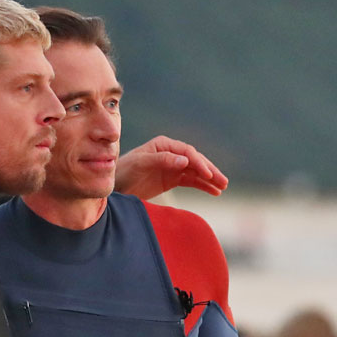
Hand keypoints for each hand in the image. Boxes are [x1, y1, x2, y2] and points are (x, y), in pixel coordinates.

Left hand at [114, 136, 228, 199]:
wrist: (114, 186)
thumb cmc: (124, 171)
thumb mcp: (141, 164)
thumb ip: (162, 160)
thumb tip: (185, 160)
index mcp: (163, 145)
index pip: (186, 152)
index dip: (198, 163)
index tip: (207, 174)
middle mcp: (170, 153)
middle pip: (195, 161)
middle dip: (209, 171)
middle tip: (223, 181)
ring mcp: (172, 166)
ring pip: (196, 172)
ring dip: (209, 179)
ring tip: (222, 188)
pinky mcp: (172, 179)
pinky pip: (191, 181)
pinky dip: (203, 186)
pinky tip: (214, 191)